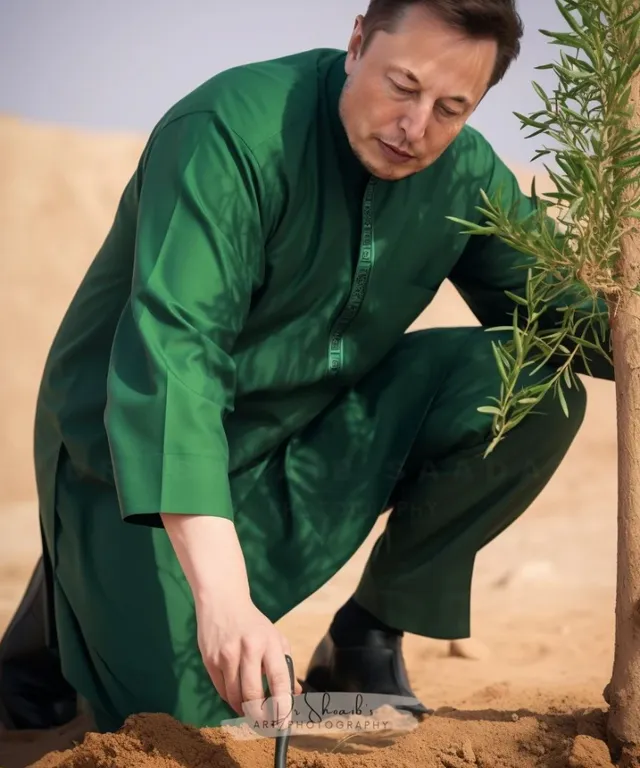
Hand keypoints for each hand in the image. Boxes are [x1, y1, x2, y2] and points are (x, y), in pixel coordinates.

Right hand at [196, 594, 302, 721]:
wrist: (223, 602)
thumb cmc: (254, 624)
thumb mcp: (275, 638)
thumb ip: (286, 666)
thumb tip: (295, 695)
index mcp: (269, 642)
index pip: (279, 680)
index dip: (282, 706)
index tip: (284, 723)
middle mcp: (247, 649)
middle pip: (252, 695)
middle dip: (260, 716)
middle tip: (265, 724)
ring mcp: (226, 655)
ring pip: (235, 697)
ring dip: (244, 710)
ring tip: (251, 712)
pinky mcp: (209, 660)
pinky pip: (222, 691)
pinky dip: (231, 699)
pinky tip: (237, 697)